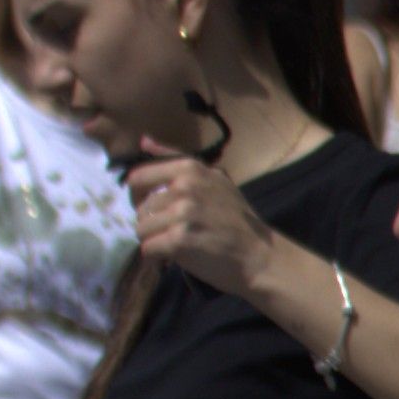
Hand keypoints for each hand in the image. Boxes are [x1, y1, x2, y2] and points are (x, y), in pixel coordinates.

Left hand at [126, 150, 283, 305]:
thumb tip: (143, 141)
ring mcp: (182, 214)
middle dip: (151, 223)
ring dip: (154, 240)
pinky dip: (157, 257)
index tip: (154, 207)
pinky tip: (174, 257)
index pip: (138, 177)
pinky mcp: (180, 241)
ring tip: (174, 245)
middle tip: (173, 232)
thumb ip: (176, 158)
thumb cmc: (237, 219)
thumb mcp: (214, 178)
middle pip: (141, 208)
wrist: (260, 256)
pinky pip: (148, 248)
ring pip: (141, 229)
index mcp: (189, 169)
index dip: (139, 195)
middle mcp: (184, 187)